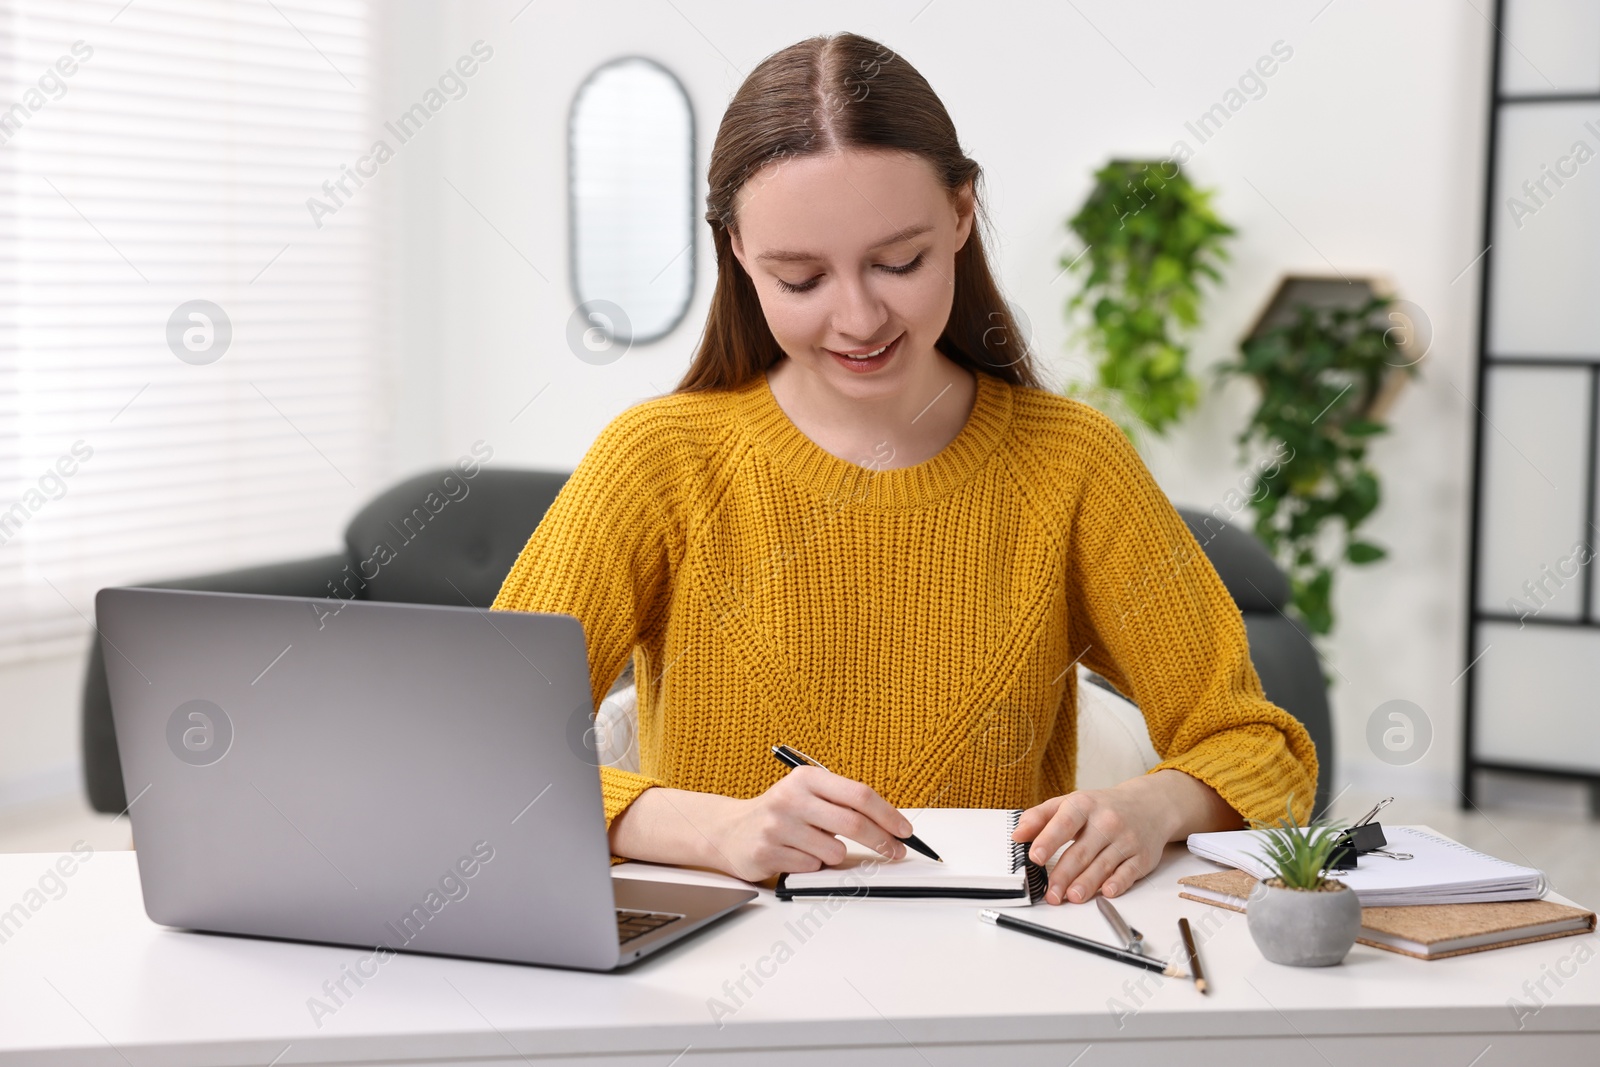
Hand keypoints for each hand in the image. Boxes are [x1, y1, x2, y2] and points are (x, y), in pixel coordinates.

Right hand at [705, 766, 910, 881]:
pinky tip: (796, 854)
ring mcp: (777, 826)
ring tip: (815, 845)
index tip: (904, 830)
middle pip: (854, 823)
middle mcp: (791, 798)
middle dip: (882, 841)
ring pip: (834, 851)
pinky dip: (812, 864)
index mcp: (806, 778)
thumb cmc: (780, 812)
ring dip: (835, 854)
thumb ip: (842, 803)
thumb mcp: (808, 794)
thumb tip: (890, 825)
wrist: (729, 830)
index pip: (859, 795)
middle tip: (894, 851)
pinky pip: (812, 866)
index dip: (888, 815)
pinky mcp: (767, 852)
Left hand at [1012, 770, 1241, 904]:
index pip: (1064, 822)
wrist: (1150, 806)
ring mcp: (1126, 839)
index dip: (1048, 840)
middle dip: (1063, 875)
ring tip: (1071, 897)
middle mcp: (1107, 821)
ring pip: (1103, 865)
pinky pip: (1128, 872)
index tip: (1035, 856)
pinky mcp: (1142, 856)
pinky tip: (1106, 893)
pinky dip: (1117, 884)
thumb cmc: (1102, 807)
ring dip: (1086, 884)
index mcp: (1084, 805)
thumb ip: (1041, 817)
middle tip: (1050, 893)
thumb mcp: (1071, 803)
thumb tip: (1017, 834)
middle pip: (1081, 852)